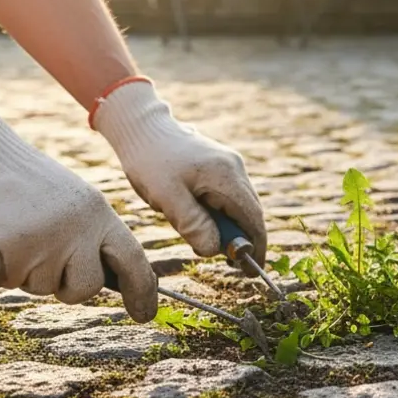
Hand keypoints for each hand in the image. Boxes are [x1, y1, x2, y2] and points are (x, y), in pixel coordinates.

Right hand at [0, 89, 157, 320]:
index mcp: (98, 213)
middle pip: (86, 288)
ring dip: (28, 270)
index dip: (142, 290)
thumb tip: (113, 283)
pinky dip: (0, 266)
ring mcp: (44, 246)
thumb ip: (93, 238)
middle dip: (68, 285)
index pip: (132, 259)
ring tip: (16, 230)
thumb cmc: (29, 185)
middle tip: (47, 254)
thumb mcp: (74, 203)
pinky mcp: (9, 258)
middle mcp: (77, 231)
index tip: (145, 315)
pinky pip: (10, 282)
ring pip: (43, 287)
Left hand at [91, 79, 267, 265]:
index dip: (256, 248)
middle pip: (251, 213)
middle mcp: (235, 168)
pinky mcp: (220, 164)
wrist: (141, 126)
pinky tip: (206, 222)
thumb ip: (193, 224)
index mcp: (226, 176)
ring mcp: (230, 164)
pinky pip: (231, 195)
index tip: (252, 271)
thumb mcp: (167, 197)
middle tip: (232, 265)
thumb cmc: (150, 160)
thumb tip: (214, 250)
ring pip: (241, 205)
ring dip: (232, 227)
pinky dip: (225, 214)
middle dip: (244, 240)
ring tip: (213, 243)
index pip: (253, 219)